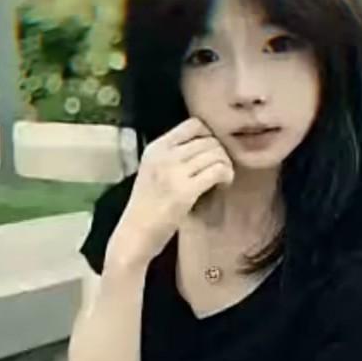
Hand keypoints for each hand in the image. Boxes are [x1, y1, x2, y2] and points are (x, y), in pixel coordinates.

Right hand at [109, 116, 234, 266]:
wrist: (134, 235)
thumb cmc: (147, 208)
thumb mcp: (153, 171)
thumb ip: (173, 157)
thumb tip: (206, 147)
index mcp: (156, 147)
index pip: (193, 125)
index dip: (210, 136)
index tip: (212, 153)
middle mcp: (164, 155)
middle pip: (209, 140)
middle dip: (221, 154)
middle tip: (221, 171)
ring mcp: (174, 172)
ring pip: (216, 154)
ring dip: (226, 166)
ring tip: (223, 180)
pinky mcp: (185, 191)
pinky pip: (217, 171)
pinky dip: (226, 176)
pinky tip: (224, 185)